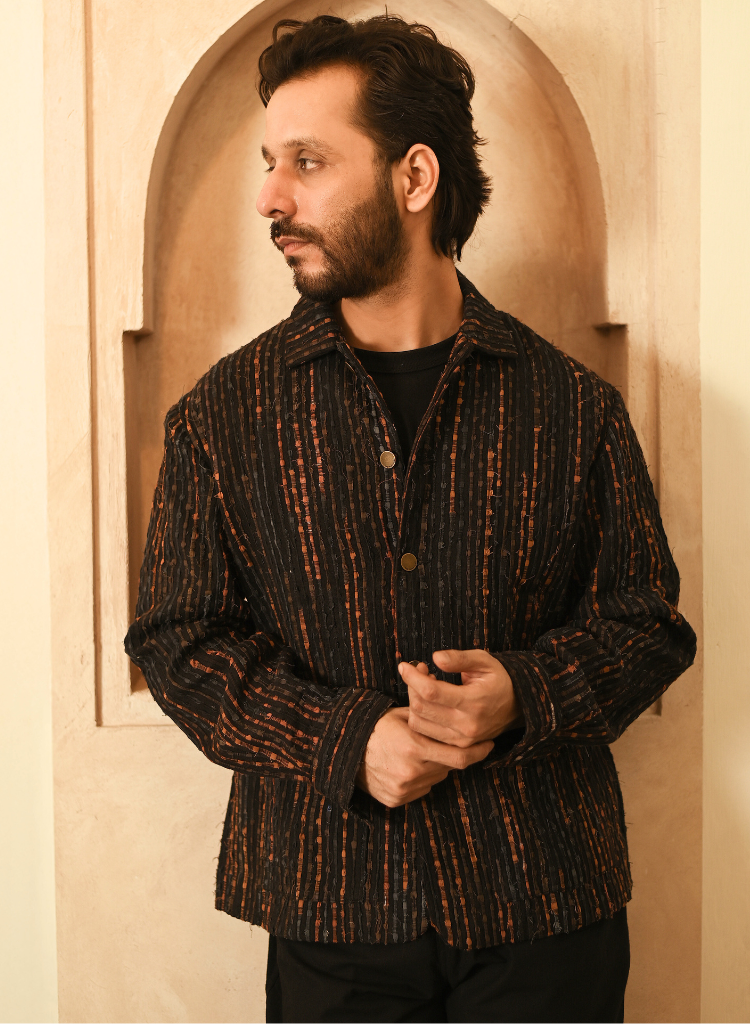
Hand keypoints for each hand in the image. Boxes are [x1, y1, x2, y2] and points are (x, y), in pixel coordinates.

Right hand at [356, 706, 493, 807]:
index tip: (488, 745)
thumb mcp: (400, 712)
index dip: (478, 752)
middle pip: (450, 768)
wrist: (345, 753)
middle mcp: (412, 771)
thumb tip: (427, 667)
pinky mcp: (397, 800)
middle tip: (462, 747)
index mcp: (415, 746)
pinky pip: (421, 790)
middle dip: (454, 755)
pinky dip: (422, 779)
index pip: (460, 756)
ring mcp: (404, 788)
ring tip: (423, 752)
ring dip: (437, 766)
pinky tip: (410, 766)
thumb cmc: (376, 728)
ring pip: (436, 778)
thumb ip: (421, 700)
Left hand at [399, 649, 522, 747]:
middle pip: (421, 708)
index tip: (404, 665)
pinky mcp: (458, 747)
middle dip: (411, 687)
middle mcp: (467, 725)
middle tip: (418, 671)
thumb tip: (435, 658)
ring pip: (419, 723)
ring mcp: (462, 739)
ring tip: (425, 686)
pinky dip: (419, 717)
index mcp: (475, 701)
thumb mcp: (483, 661)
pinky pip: (425, 735)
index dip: (412, 677)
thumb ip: (459, 658)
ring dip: (413, 702)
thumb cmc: (498, 678)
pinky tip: (429, 703)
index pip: (431, 692)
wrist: (517, 706)